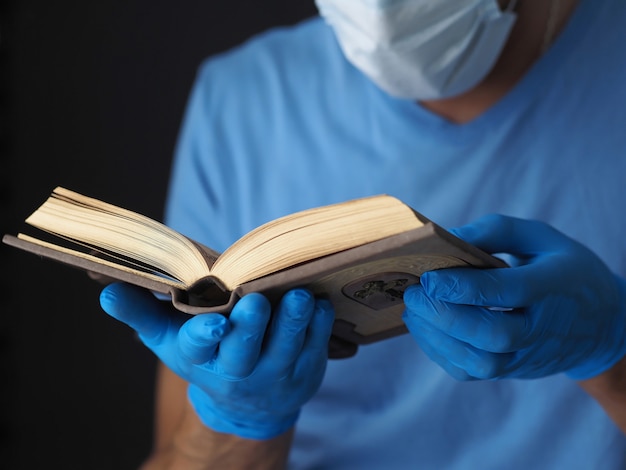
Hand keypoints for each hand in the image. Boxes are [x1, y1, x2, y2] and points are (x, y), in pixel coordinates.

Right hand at [100, 283, 334, 438]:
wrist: (248, 401)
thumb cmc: (206, 355)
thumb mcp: (169, 338)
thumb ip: (140, 312)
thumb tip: (105, 288)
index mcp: (202, 357)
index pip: (198, 346)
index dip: (205, 334)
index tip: (214, 321)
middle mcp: (237, 370)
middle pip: (244, 350)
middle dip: (251, 327)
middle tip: (257, 301)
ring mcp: (274, 374)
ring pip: (285, 348)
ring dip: (293, 323)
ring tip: (299, 296)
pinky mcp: (306, 371)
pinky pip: (315, 348)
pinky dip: (318, 326)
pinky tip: (318, 303)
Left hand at [402, 214, 625, 380]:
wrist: (601, 323)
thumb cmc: (562, 269)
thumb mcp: (540, 237)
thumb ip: (495, 231)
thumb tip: (445, 236)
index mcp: (554, 286)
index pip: (507, 291)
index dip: (463, 286)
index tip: (427, 277)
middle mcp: (543, 328)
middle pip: (494, 335)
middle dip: (446, 316)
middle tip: (413, 294)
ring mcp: (529, 356)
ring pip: (482, 362)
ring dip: (438, 338)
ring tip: (412, 311)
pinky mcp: (513, 371)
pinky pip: (473, 373)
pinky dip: (442, 354)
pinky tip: (425, 329)